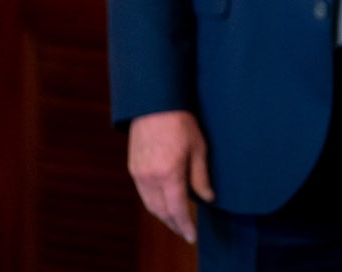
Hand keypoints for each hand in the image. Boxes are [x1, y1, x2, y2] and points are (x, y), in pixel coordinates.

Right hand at [127, 109, 214, 242]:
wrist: (154, 104)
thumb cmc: (181, 122)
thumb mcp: (199, 148)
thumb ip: (201, 177)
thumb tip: (208, 198)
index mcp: (168, 174)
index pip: (177, 209)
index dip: (185, 225)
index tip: (192, 236)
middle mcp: (150, 178)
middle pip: (161, 212)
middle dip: (174, 224)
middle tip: (186, 232)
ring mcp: (139, 174)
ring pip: (150, 205)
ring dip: (163, 216)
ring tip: (177, 221)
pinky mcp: (133, 169)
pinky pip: (143, 194)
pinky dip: (154, 204)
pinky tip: (164, 203)